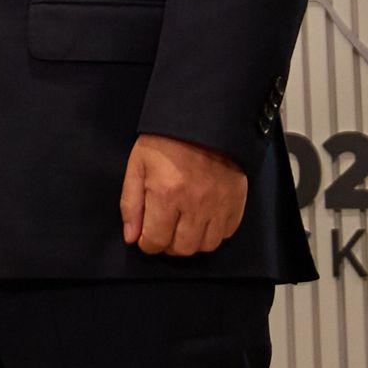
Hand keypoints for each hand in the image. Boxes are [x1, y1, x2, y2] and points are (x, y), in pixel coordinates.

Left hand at [121, 133, 245, 255]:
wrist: (203, 118)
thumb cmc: (166, 140)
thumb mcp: (138, 165)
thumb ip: (131, 203)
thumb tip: (131, 236)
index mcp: (167, 194)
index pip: (155, 241)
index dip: (146, 242)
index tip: (146, 234)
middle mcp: (195, 204)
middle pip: (182, 249)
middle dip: (168, 244)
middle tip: (164, 228)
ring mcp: (219, 204)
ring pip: (206, 246)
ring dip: (192, 241)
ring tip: (184, 225)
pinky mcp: (236, 200)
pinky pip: (226, 233)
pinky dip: (214, 232)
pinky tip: (203, 218)